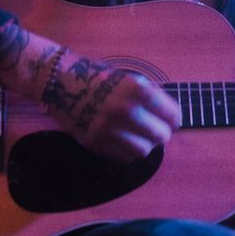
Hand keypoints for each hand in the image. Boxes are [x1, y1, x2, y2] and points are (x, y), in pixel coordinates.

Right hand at [42, 50, 180, 162]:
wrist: (60, 82)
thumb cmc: (98, 78)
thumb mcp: (129, 79)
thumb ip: (151, 98)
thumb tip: (171, 119)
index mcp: (138, 90)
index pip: (172, 115)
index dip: (174, 120)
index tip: (171, 122)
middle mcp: (126, 111)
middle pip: (160, 136)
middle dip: (160, 134)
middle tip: (154, 131)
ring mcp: (110, 129)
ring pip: (143, 151)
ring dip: (143, 144)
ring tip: (136, 135)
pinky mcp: (96, 143)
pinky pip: (124, 157)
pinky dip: (127, 151)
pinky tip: (121, 139)